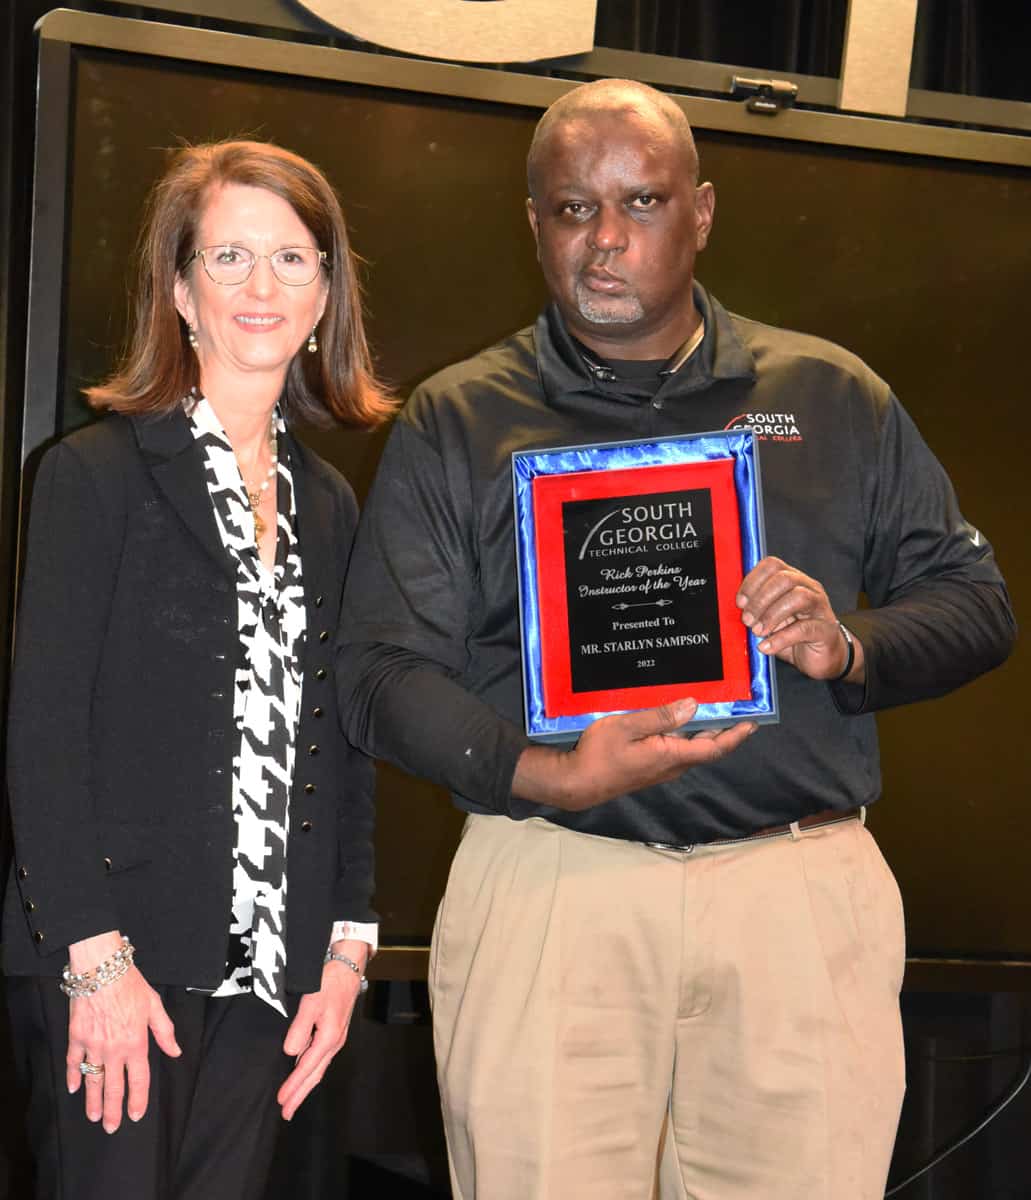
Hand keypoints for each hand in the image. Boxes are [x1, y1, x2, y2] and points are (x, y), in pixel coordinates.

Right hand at [65, 932, 180, 1133]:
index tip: (135, 1115)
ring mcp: (93, 1045)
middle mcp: (114, 1049)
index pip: (138, 1079)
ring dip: (93, 1100)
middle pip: (114, 1087)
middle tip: (112, 1127)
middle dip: (114, 1109)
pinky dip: (73, 1076)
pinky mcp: (76, 1037)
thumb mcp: (154, 1005)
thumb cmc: (130, 984)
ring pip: (93, 1080)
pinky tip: (73, 1088)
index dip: (138, 1099)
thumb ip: (165, 1031)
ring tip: (94, 1116)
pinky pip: (74, 1062)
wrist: (101, 969)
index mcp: (136, 1042)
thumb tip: (175, 1052)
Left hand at [277, 941, 365, 1120]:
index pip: (307, 1068)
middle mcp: (334, 1043)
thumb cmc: (329, 983)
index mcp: (328, 1038)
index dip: (293, 1085)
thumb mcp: (311, 1002)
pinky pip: (321, 1061)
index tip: (281, 1101)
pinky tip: (305, 1076)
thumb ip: (300, 1028)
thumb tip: (290, 1052)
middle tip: (286, 1113)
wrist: (348, 970)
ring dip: (305, 1086)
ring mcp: (336, 1039)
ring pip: (319, 1069)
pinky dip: (311, 1073)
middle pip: (315, 1075)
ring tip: (293, 1101)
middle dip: (300, 1095)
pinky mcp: (334, 1034)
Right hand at [513, 698, 755, 810]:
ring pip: (691, 748)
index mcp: (670, 755)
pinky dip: (686, 735)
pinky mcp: (650, 767)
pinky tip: (678, 720)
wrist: (577, 782)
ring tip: (711, 709)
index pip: (713, 747)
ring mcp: (660, 768)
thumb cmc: (597, 754)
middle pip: (706, 748)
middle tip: (736, 708)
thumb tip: (693, 706)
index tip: (752, 723)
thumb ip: (660, 716)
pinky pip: (676, 749)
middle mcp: (671, 765)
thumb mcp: (627, 726)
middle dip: (724, 730)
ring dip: (705, 732)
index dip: (735, 735)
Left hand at [736, 556, 861, 680]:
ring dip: (771, 615)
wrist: (822, 658)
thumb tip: (737, 609)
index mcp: (793, 580)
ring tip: (758, 632)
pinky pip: (804, 629)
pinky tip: (766, 647)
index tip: (740, 602)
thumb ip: (756, 611)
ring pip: (798, 597)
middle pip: (784, 579)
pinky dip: (781, 638)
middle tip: (748, 620)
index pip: (772, 565)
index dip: (753, 581)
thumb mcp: (770, 620)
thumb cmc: (793, 636)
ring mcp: (820, 607)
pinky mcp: (826, 629)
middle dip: (760, 599)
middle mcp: (809, 588)